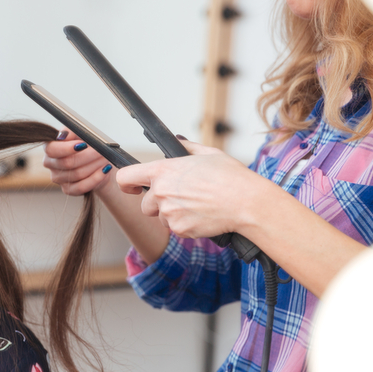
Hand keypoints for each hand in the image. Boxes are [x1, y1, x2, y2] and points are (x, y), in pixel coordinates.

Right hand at [43, 131, 114, 196]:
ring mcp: (58, 178)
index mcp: (50, 147)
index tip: (84, 145)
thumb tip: (64, 135)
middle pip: (67, 163)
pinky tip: (105, 170)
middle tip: (102, 150)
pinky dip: (96, 178)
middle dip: (88, 156)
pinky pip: (81, 187)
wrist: (97, 159)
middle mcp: (50, 163)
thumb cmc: (87, 144)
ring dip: (94, 166)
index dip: (67, 148)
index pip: (51, 149)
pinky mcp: (68, 189)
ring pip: (77, 174)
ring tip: (106, 158)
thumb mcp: (80, 132)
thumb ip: (71, 130)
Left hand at [114, 138, 269, 238]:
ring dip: (173, 214)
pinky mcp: (179, 229)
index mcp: (163, 171)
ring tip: (197, 205)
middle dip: (158, 204)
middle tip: (182, 198)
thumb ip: (186, 148)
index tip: (133, 187)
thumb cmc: (230, 177)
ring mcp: (169, 213)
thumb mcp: (208, 153)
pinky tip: (202, 215)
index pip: (126, 178)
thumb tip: (178, 141)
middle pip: (145, 205)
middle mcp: (161, 192)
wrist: (246, 202)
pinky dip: (185, 225)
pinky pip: (175, 229)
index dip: (127, 184)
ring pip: (161, 218)